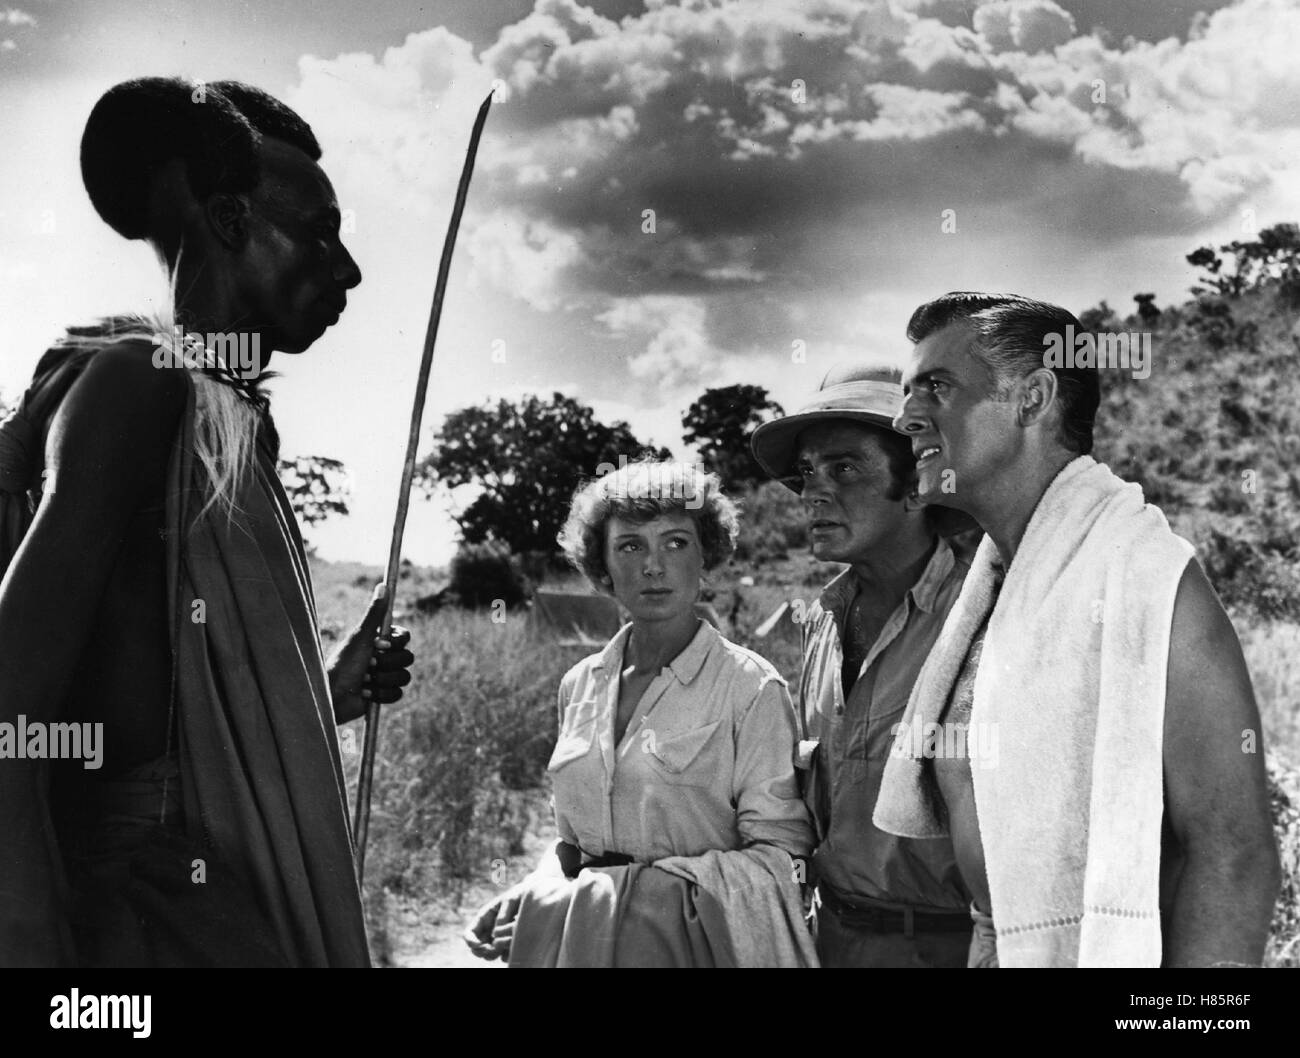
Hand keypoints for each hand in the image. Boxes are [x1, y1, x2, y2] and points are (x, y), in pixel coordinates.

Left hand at [327, 583, 413, 724]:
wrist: (332, 695)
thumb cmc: (343, 663)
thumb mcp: (360, 636)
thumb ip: (374, 612)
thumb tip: (383, 586)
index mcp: (380, 639)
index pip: (405, 638)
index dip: (394, 644)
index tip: (379, 646)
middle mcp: (385, 655)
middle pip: (408, 658)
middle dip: (386, 664)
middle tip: (368, 665)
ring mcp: (386, 675)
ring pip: (404, 677)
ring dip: (382, 680)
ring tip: (364, 681)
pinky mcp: (385, 693)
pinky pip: (398, 693)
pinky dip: (381, 694)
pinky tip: (366, 693)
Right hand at [463, 886, 523, 961]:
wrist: (534, 898)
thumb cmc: (520, 895)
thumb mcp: (511, 900)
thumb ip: (503, 915)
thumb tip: (495, 933)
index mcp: (484, 918)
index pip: (469, 933)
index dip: (470, 941)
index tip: (479, 945)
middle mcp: (488, 931)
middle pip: (477, 949)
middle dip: (482, 951)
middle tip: (493, 947)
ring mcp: (498, 939)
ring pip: (489, 955)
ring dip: (495, 953)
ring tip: (507, 943)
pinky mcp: (508, 945)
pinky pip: (503, 956)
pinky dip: (507, 954)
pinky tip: (516, 945)